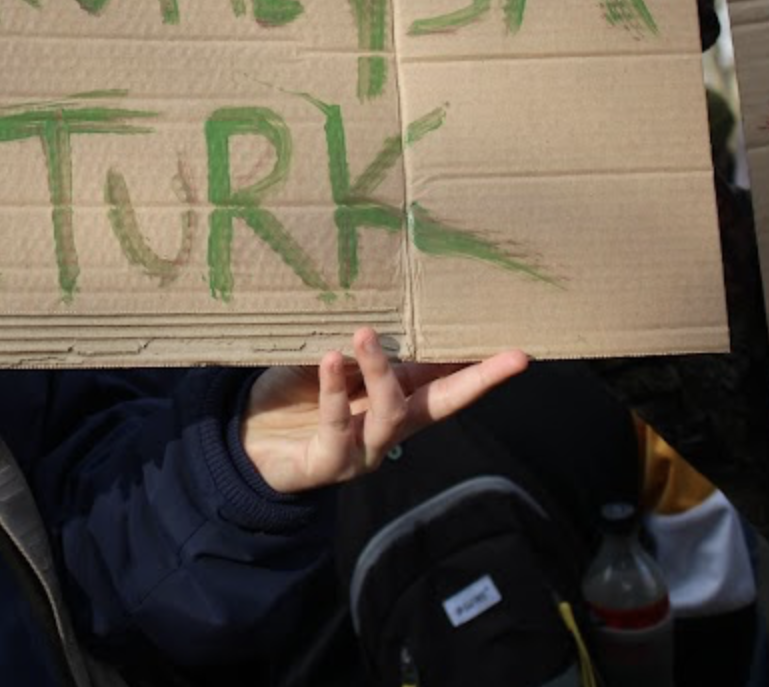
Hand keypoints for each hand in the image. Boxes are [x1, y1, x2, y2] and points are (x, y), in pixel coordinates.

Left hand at [240, 328, 527, 494]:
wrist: (247, 439)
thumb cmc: (294, 394)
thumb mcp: (328, 363)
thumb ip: (355, 347)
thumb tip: (375, 304)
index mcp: (398, 402)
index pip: (448, 384)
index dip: (483, 372)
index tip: (520, 354)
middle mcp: (390, 430)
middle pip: (442, 405)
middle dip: (475, 382)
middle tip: (503, 355)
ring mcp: (363, 451)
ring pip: (389, 412)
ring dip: (380, 372)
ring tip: (365, 335)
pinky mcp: (328, 464)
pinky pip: (338, 426)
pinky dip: (334, 391)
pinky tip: (329, 360)